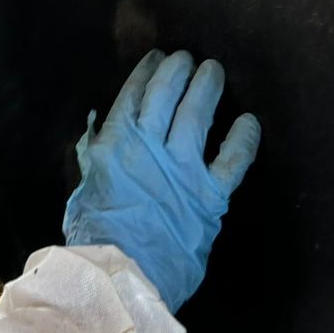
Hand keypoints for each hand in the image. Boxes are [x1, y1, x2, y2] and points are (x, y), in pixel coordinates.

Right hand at [61, 49, 260, 312]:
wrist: (121, 275)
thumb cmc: (94, 236)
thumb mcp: (84, 188)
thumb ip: (93, 156)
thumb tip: (96, 127)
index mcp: (113, 143)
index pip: (132, 96)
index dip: (145, 72)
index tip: (155, 58)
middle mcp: (148, 146)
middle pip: (166, 94)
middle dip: (176, 70)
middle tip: (186, 58)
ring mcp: (182, 169)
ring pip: (197, 114)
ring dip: (206, 88)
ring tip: (213, 71)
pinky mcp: (210, 196)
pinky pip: (232, 160)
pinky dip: (243, 139)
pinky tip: (250, 121)